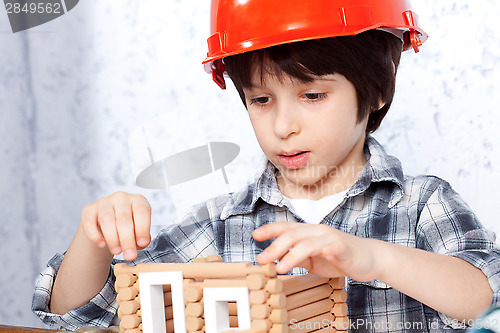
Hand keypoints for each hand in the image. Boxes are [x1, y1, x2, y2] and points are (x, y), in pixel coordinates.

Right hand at [80, 192, 151, 260]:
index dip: (142, 228)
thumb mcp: (139, 231)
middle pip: (124, 218)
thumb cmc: (130, 227)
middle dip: (127, 239)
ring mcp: (104, 202)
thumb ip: (142, 238)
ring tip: (117, 251)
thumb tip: (140, 244)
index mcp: (138, 200)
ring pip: (107, 219)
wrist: (108, 223)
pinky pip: (89, 222)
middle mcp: (122, 198)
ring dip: (112, 238)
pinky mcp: (89, 209)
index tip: (142, 243)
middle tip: (129, 255)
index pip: (142, 211)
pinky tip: (102, 244)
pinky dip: (95, 235)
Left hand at [252, 221, 384, 280]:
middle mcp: (317, 231)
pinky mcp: (342, 247)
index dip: (270, 229)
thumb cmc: (340, 257)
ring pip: (306, 242)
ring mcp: (330, 238)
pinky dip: (316, 253)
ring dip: (290, 255)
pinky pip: (328, 248)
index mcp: (309, 232)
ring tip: (279, 268)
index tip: (255, 235)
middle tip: (261, 259)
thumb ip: (296, 257)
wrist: (370, 258)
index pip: (286, 227)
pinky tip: (309, 263)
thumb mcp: (313, 259)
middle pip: (292, 234)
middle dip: (274, 246)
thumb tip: (275, 259)